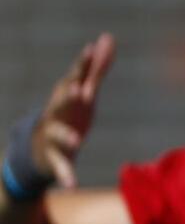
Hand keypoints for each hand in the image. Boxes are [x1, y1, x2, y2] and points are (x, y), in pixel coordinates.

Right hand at [31, 34, 115, 187]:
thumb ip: (97, 68)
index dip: (82, 65)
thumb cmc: (67, 114)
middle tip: (77, 90)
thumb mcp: (84, 92)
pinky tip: (72, 185)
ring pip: (57, 134)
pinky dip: (66, 175)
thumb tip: (106, 38)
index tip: (91, 49)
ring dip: (65, 136)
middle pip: (60, 103)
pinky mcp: (54, 158)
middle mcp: (56, 114)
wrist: (39, 148)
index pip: (74, 77)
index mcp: (66, 97)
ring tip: (75, 140)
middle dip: (67, 96)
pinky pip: (61, 167)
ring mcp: (53, 136)